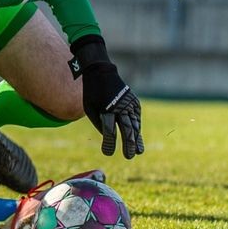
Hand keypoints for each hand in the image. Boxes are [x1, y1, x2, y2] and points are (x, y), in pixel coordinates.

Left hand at [71, 36, 143, 158]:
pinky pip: (136, 118)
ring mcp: (129, 104)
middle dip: (128, 144)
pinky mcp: (134, 102)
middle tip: (128, 156)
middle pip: (126, 129)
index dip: (109, 143)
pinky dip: (137, 129)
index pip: (110, 130)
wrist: (101, 72)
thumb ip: (99, 124)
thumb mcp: (90, 108)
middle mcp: (120, 106)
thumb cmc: (92, 93)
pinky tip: (138, 140)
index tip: (107, 153)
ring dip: (137, 139)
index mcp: (106, 108)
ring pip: (135, 124)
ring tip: (137, 152)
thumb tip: (109, 138)